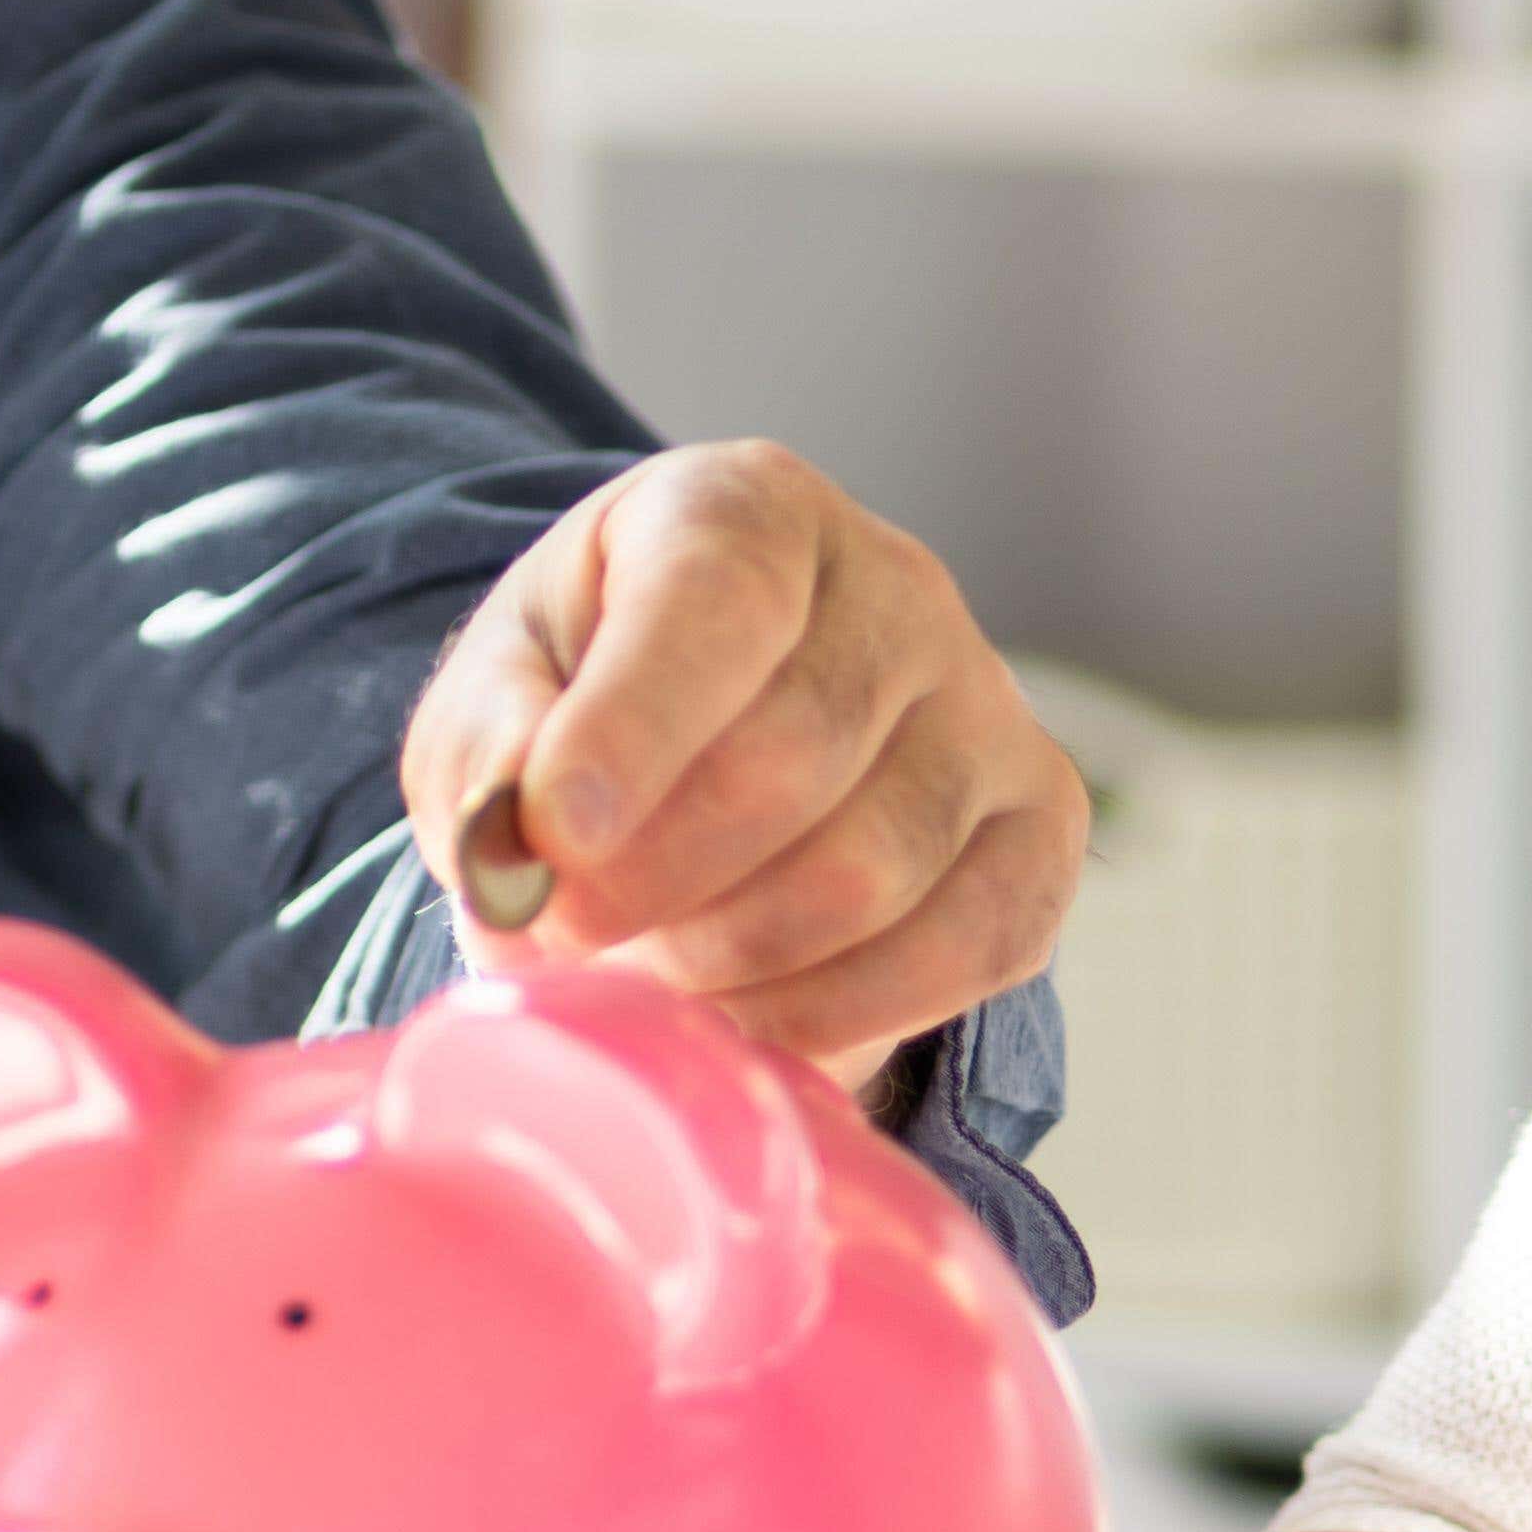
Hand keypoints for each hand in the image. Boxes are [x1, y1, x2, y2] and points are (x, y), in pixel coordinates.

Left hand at [400, 442, 1085, 1079]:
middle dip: (662, 876)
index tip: (554, 839)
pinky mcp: (1041, 820)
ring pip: (879, 866)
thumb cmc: (591, 698)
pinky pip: (974, 940)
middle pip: (799, 751)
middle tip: (568, 937)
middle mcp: (896, 586)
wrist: (713, 737)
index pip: (718, 600)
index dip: (633, 730)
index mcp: (749, 508)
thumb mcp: (501, 691)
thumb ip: (490, 744)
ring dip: (738, 962)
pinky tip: (756, 1023)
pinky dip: (850, 1013)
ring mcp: (988, 702)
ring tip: (649, 982)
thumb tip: (511, 840)